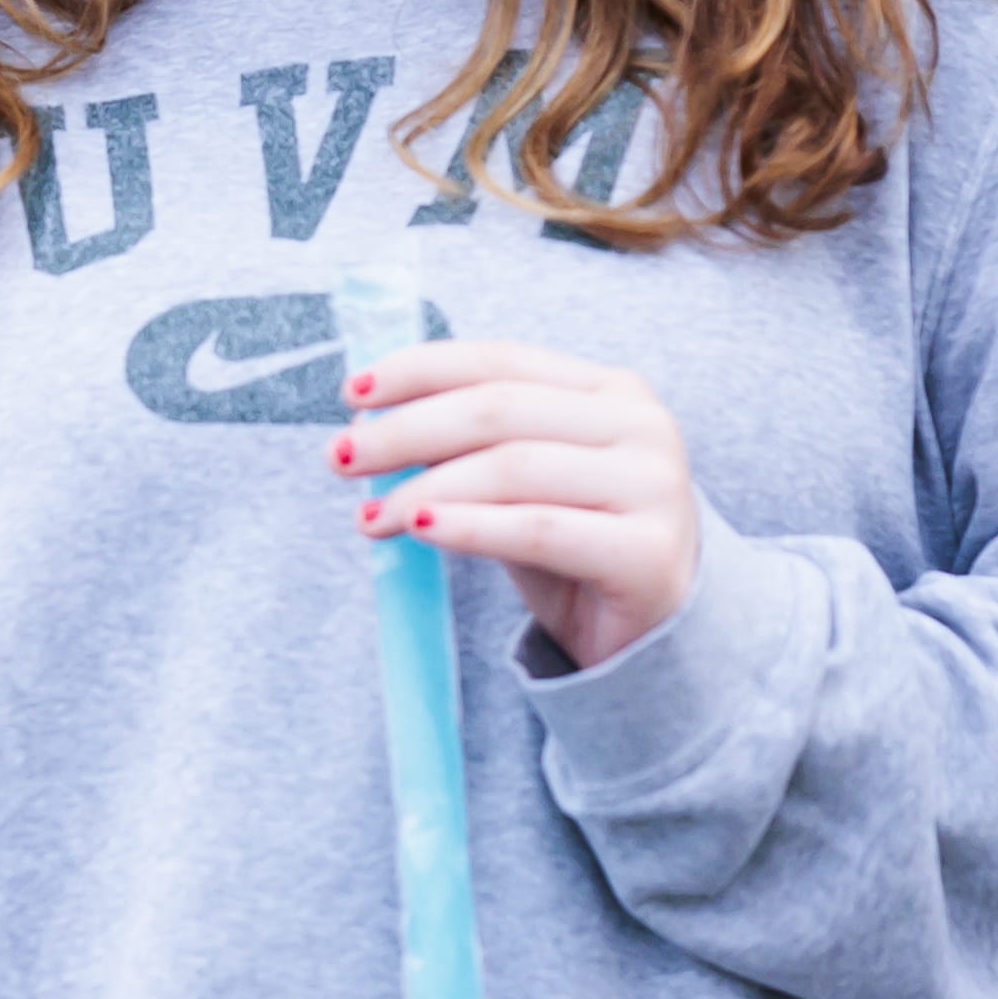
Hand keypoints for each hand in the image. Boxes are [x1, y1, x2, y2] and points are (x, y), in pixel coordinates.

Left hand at [337, 338, 702, 670]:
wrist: (657, 639)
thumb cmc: (576, 549)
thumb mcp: (520, 487)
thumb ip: (467, 448)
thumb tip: (367, 425)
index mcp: (611, 391)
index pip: (501, 360)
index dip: (420, 370)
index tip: (352, 393)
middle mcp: (641, 426)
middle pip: (498, 409)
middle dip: (406, 430)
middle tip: (340, 458)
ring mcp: (654, 486)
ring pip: (512, 468)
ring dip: (424, 487)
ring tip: (370, 517)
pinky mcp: (647, 552)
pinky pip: (538, 529)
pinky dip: (468, 526)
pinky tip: (419, 528)